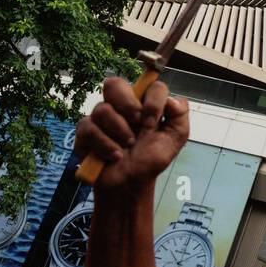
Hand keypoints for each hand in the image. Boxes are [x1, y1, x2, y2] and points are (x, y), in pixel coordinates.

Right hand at [74, 77, 189, 195]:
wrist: (131, 183)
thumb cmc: (151, 158)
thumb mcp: (175, 137)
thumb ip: (180, 114)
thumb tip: (170, 99)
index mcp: (143, 102)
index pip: (149, 85)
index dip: (153, 101)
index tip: (154, 122)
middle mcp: (120, 105)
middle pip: (114, 84)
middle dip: (128, 106)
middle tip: (137, 124)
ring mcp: (100, 118)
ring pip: (102, 109)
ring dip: (120, 131)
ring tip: (128, 146)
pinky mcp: (85, 133)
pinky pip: (89, 129)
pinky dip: (105, 145)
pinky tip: (115, 156)